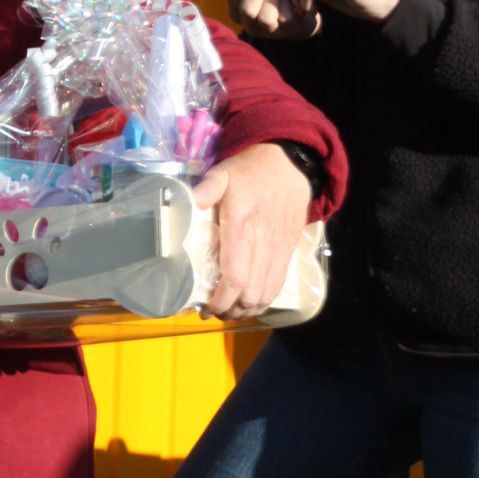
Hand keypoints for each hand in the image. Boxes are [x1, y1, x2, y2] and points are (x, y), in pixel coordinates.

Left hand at [193, 143, 313, 317]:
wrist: (290, 166)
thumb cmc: (250, 172)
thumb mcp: (224, 173)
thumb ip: (206, 188)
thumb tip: (188, 202)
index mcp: (242, 227)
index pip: (235, 276)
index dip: (221, 298)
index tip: (206, 306)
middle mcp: (263, 243)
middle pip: (250, 292)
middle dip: (231, 310)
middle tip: (212, 311)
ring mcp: (278, 250)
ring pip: (266, 293)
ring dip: (247, 309)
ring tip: (229, 310)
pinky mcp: (288, 252)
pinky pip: (278, 284)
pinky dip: (263, 300)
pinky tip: (249, 302)